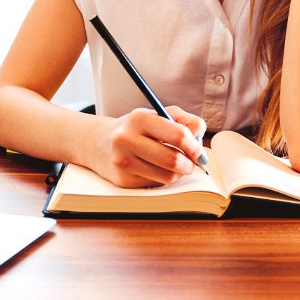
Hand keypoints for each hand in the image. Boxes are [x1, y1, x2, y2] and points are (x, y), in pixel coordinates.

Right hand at [90, 106, 207, 187]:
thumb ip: (185, 120)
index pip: (178, 135)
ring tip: (174, 165)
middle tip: (192, 162)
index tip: (199, 151)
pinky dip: (163, 179)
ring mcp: (123, 161)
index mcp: (139, 118)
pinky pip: (156, 185)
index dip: (194, 146)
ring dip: (178, 173)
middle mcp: (127, 139)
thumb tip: (200, 138)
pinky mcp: (122, 180)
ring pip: (167, 176)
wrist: (100, 143)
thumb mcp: (158, 115)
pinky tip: (156, 169)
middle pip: (173, 160)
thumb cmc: (137, 128)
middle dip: (189, 164)